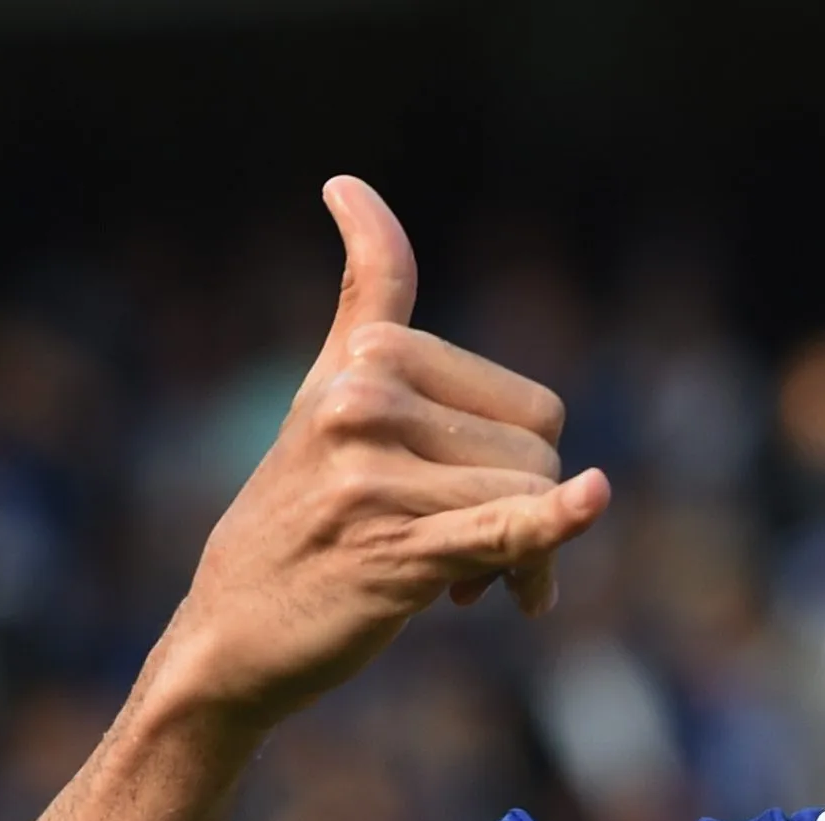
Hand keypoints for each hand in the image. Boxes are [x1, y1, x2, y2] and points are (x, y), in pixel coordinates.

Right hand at [143, 176, 609, 738]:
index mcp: (366, 360)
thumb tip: (348, 184)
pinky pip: (502, 527)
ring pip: (530, 501)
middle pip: (540, 455)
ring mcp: (376, 474)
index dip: (526, 459)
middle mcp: (366, 401)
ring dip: (523, 561)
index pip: (524, 405)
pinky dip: (553, 524)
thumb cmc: (301, 513)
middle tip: (468, 555)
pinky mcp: (393, 547)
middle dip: (523, 512)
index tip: (472, 468)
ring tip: (468, 586)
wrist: (234, 631)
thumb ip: (363, 296)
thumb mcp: (327, 392)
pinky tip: (590, 502)